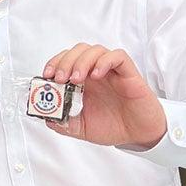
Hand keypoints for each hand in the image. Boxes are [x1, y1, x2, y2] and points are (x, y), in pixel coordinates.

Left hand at [43, 43, 165, 147]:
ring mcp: (112, 71)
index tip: (46, 76)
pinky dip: (104, 61)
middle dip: (65, 61)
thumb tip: (46, 118)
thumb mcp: (82, 128)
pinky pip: (118, 57)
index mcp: (84, 82)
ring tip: (76, 79)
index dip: (54, 63)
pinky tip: (97, 75)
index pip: (66, 60)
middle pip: (78, 51)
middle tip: (59, 78)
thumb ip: (65, 123)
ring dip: (81, 61)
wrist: (139, 135)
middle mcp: (96, 73)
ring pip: (95, 50)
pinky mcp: (129, 73)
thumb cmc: (114, 126)